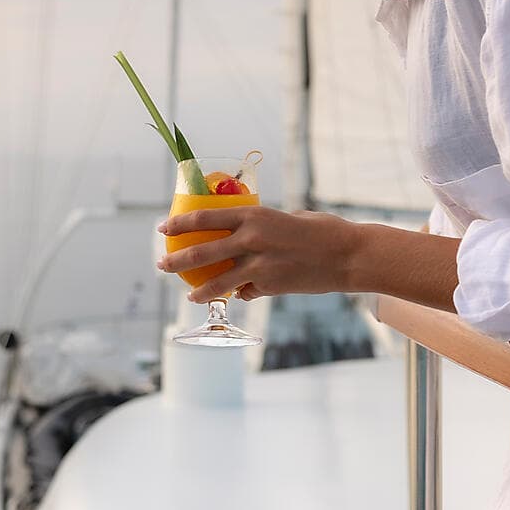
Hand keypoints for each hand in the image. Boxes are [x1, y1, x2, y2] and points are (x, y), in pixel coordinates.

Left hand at [155, 205, 359, 303]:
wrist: (348, 255)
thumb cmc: (321, 231)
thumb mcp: (285, 218)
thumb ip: (261, 227)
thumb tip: (243, 234)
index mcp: (253, 215)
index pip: (204, 218)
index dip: (179, 224)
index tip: (163, 229)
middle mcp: (250, 239)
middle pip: (201, 252)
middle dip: (176, 260)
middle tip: (162, 264)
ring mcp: (259, 265)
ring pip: (217, 281)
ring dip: (199, 289)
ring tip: (189, 295)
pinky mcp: (269, 287)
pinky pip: (247, 291)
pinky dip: (244, 292)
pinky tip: (245, 292)